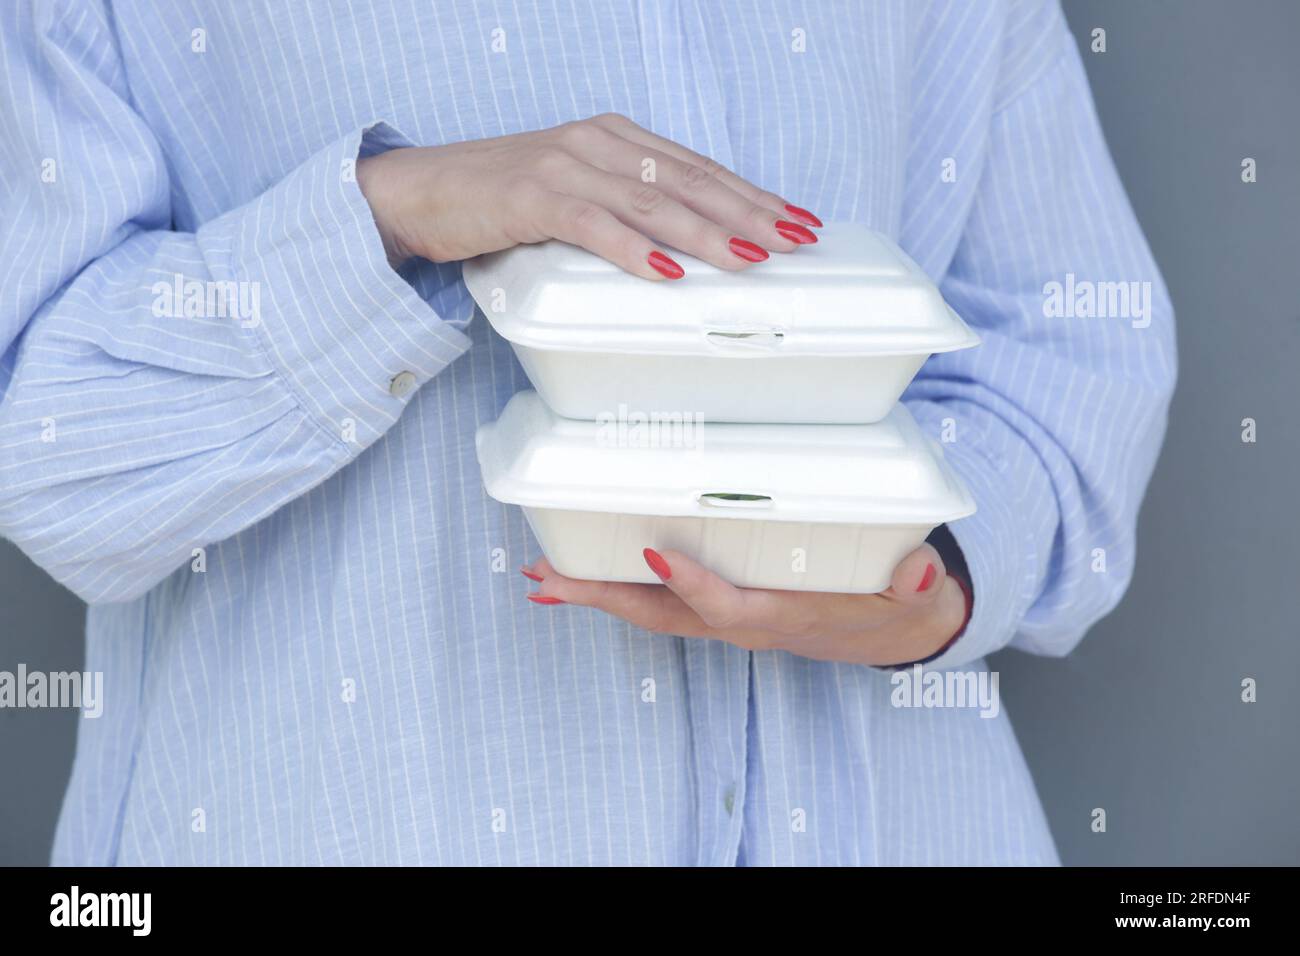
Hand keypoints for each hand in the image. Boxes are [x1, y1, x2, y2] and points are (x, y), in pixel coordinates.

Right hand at [354, 113, 822, 276]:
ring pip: (649, 200)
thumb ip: (622, 209)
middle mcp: (596, 142)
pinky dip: (631, 249)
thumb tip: (680, 249)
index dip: (750, 193)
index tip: (795, 218)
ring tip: (749, 257)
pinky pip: (591, 224)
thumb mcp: (573, 195)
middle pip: (687, 179)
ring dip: (704, 231)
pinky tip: (666, 272)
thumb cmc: (498, 201)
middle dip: (747, 210)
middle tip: (795, 238)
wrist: (418, 192)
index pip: (697, 167)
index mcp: (614, 139)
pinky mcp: (529, 197)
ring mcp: (563, 165)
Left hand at [522, 542, 971, 667]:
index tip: (654, 557)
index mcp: (786, 616)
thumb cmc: (898, 599)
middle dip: (603, 599)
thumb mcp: (917, 591)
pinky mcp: (725, 607)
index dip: (693, 587)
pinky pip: (663, 604)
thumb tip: (921, 573)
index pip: (730, 608)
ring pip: (654, 614)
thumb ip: (915, 581)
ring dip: (598, 595)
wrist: (896, 628)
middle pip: (664, 618)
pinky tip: (590, 574)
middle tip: (547, 579)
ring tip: (544, 578)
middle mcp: (746, 623)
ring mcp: (730, 618)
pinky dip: (621, 590)